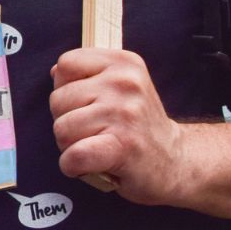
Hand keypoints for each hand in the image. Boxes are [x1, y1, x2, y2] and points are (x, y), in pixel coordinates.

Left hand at [50, 47, 191, 204]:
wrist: (175, 162)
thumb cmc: (137, 126)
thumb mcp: (119, 87)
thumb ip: (86, 76)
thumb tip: (55, 72)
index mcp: (123, 63)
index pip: (65, 65)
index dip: (67, 89)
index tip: (90, 104)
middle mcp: (125, 83)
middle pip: (58, 100)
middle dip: (68, 121)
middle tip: (98, 132)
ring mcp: (124, 114)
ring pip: (61, 129)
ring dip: (72, 146)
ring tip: (98, 146)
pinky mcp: (122, 146)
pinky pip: (74, 155)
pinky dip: (73, 166)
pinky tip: (91, 165)